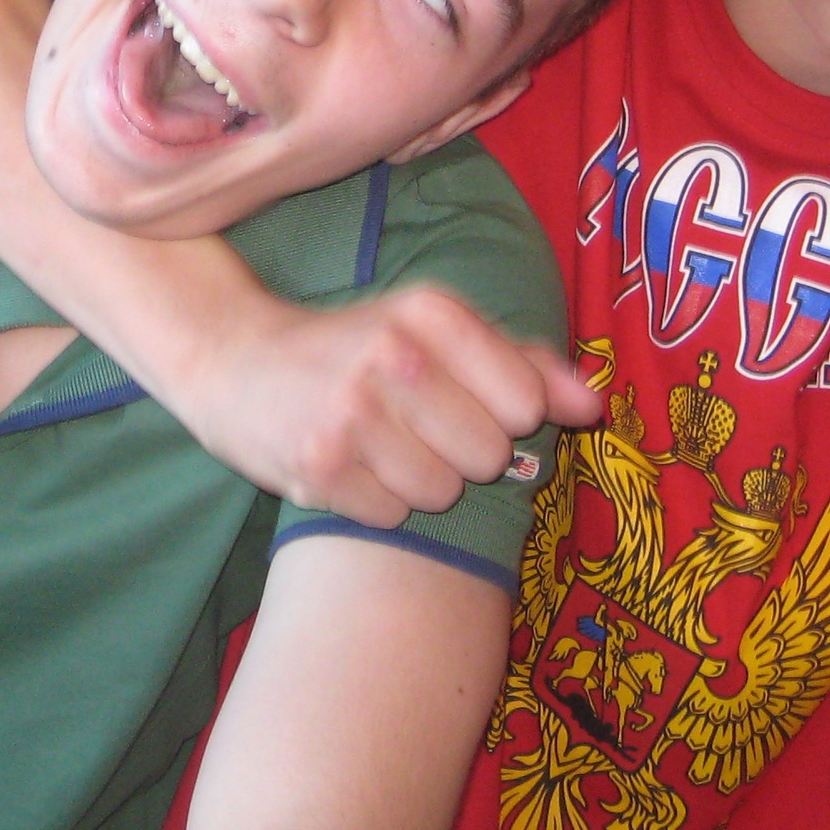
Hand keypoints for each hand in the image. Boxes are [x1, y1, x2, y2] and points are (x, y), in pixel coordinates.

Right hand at [172, 286, 597, 528]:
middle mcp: (392, 355)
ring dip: (418, 483)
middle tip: (414, 427)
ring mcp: (352, 412)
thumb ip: (522, 363)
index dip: (503, 414)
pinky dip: (375, 504)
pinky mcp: (318, 466)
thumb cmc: (355, 349)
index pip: (525, 401)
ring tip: (379, 447)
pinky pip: (392, 516)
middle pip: (490, 454)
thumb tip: (592, 405)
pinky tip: (348, 467)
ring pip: (443, 493)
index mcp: (430, 312)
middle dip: (461, 452)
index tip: (465, 400)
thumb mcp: (435, 334)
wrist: (236, 363)